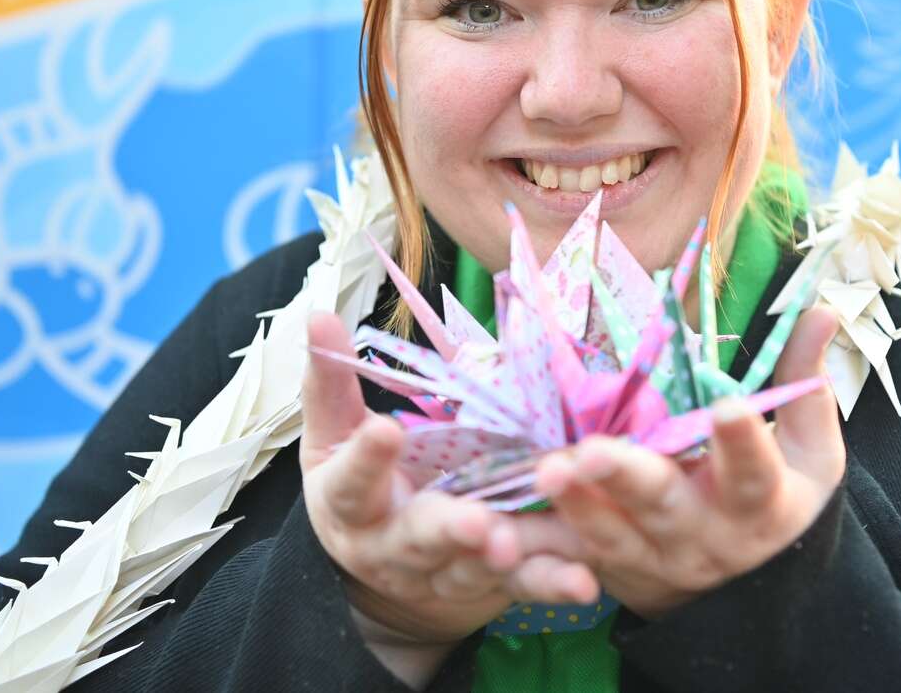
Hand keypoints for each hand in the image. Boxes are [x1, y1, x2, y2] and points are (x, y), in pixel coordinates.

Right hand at [300, 312, 595, 644]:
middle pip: (418, 540)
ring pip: (475, 567)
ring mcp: (444, 572)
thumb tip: (318, 315)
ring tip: (526, 545)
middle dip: (448, 530)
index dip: (367, 459)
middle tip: (476, 523)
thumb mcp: (335, 438)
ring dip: (507, 559)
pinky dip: (552, 582)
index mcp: (352, 506)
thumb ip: (331, 384)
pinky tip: (581, 580)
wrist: (385, 566)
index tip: (386, 429)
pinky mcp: (490, 585)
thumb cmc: (362, 484)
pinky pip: (522, 586)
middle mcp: (394, 547)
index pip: (352, 483)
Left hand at [533, 306, 844, 618]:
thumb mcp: (807, 453)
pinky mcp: (610, 569)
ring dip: (575, 505)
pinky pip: (565, 560)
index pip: (754, 472)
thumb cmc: (778, 501)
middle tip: (590, 451)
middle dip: (627, 479)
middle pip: (665, 506)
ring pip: (610, 534)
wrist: (749, 599)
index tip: (731, 407)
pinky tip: (492, 525)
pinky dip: (530, 546)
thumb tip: (823, 310)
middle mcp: (703, 534)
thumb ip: (804, 385)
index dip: (744, 441)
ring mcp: (653, 558)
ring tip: (544, 470)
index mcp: (757, 503)